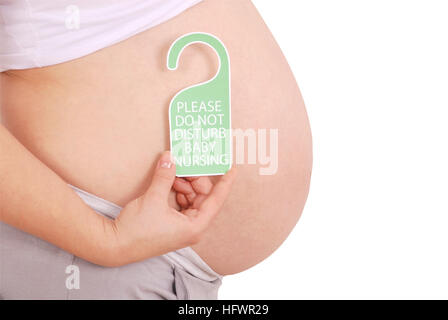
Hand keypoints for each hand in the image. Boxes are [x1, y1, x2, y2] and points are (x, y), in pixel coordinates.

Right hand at [108, 151, 235, 265]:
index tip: (232, 168)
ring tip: (173, 173)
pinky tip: (170, 182)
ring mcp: (183, 227)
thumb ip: (165, 176)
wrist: (116, 245)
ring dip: (184, 184)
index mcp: (195, 226)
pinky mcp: (173, 225)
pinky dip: (177, 191)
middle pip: (203, 197)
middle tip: (186, 164)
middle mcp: (193, 228)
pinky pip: (182, 203)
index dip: (225, 182)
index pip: (216, 200)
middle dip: (195, 179)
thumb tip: (170, 157)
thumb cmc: (137, 229)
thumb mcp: (153, 198)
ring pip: (192, 199)